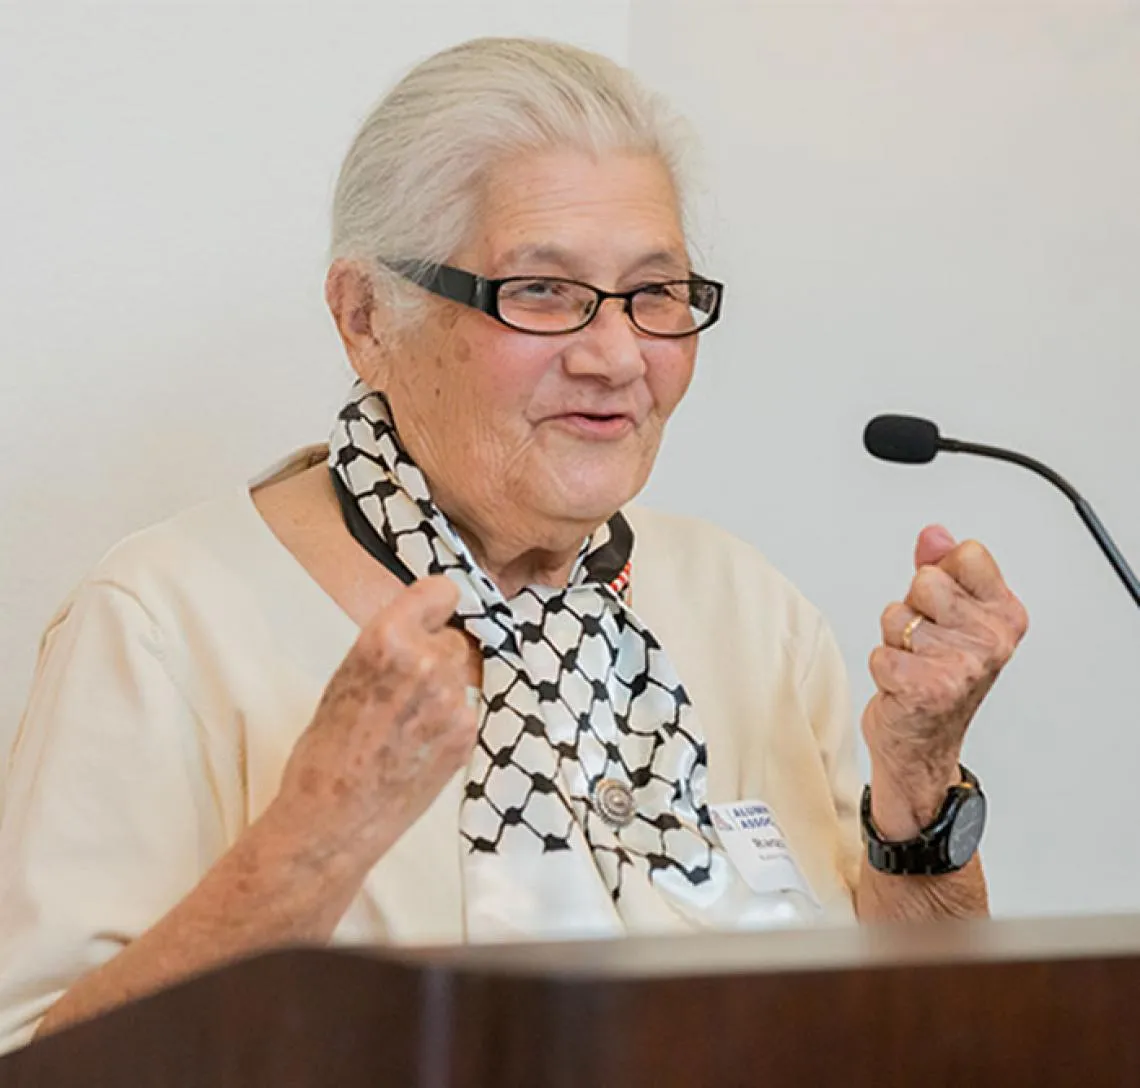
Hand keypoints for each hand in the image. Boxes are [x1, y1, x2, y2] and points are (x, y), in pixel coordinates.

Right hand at [273, 575, 478, 865]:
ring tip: (406, 725)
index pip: (441, 590)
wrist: (332, 818)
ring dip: (444, 690)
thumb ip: (390, 649)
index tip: (430, 618)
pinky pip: (466, 709)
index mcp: (387, 638)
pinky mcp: (467, 733)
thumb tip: (420, 632)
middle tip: (404, 691)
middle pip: (452, 639)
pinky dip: (449, 722)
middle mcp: (426, 661)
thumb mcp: (347, 677)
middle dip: (435, 657)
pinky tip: (418, 746)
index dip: (435, 607)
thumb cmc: (325, 752)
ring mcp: (453, 699)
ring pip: (461, 675)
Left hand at [863, 525, 1027, 837]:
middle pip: (925, 581)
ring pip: (897, 616)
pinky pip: (880, 651)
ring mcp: (963, 667)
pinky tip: (901, 686)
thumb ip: (941, 567)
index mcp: (1005, 616)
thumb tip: (934, 533)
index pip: (966, 554)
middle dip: (912, 608)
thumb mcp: (949, 616)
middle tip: (923, 642)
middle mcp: (992, 641)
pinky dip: (882, 667)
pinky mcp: (927, 689)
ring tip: (913, 664)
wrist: (922, 746)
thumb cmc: (937, 676)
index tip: (946, 608)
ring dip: (894, 640)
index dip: (940, 575)